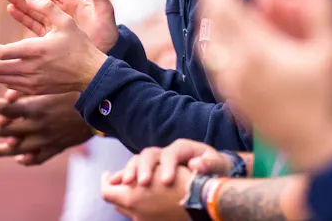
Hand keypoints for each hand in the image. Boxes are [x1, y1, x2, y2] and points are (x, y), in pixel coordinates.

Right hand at [0, 0, 118, 52]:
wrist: (106, 57)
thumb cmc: (108, 33)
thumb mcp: (105, 11)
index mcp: (71, 2)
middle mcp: (60, 10)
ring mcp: (54, 23)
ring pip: (31, 8)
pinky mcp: (51, 35)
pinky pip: (33, 23)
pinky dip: (22, 16)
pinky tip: (10, 9)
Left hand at [0, 0, 107, 93]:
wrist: (92, 74)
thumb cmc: (80, 46)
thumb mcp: (66, 21)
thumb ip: (46, 7)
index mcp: (34, 51)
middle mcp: (30, 69)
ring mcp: (32, 82)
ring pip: (0, 78)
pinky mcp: (36, 90)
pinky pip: (11, 85)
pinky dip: (2, 76)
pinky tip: (4, 66)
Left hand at [0, 90, 92, 165]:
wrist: (103, 108)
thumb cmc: (77, 88)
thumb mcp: (52, 84)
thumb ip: (29, 89)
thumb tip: (8, 95)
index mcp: (35, 109)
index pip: (4, 108)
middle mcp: (37, 127)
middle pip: (6, 131)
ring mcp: (46, 140)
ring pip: (18, 149)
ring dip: (1, 150)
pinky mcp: (56, 147)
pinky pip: (39, 157)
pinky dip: (28, 159)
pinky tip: (19, 159)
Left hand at [101, 164, 194, 220]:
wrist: (202, 201)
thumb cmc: (178, 180)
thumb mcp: (153, 170)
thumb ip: (130, 174)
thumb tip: (112, 179)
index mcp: (131, 198)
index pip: (106, 191)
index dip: (105, 181)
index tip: (108, 174)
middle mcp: (135, 213)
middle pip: (116, 202)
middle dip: (118, 190)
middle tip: (124, 180)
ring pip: (129, 210)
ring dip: (131, 199)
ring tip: (141, 189)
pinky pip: (143, 216)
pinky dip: (143, 208)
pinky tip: (154, 199)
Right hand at [108, 139, 233, 187]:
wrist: (211, 169)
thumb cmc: (215, 168)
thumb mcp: (217, 164)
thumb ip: (209, 163)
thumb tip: (196, 164)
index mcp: (183, 148)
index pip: (172, 153)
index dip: (167, 166)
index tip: (166, 181)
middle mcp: (166, 152)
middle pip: (150, 154)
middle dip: (143, 167)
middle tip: (141, 183)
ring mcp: (157, 160)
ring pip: (138, 160)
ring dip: (130, 170)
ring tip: (126, 183)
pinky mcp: (151, 170)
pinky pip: (134, 169)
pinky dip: (124, 175)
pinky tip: (114, 183)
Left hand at [195, 0, 331, 172]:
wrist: (328, 157)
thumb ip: (319, 10)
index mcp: (257, 54)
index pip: (225, 7)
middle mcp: (238, 72)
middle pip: (211, 26)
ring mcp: (235, 91)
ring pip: (209, 49)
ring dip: (211, 22)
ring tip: (216, 6)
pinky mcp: (239, 106)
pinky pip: (216, 69)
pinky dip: (216, 47)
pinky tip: (226, 45)